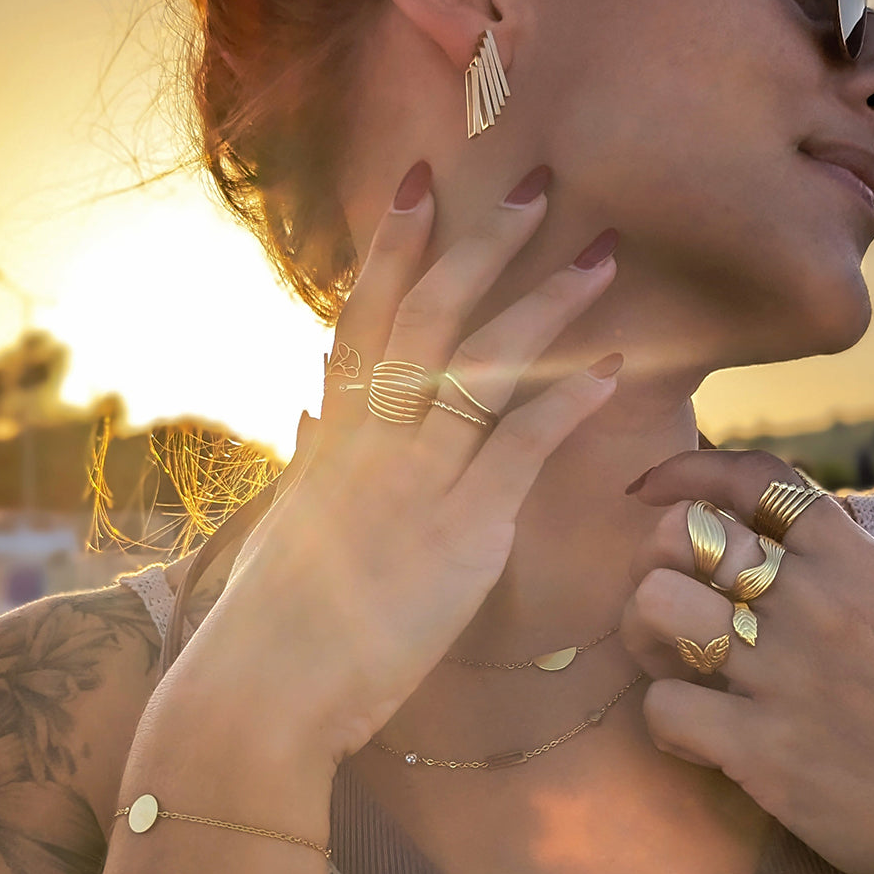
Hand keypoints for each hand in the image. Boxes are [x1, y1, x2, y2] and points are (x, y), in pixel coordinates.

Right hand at [167, 162, 621, 767]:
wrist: (262, 691)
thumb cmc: (269, 616)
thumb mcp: (290, 516)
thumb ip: (312, 455)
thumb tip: (314, 408)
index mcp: (334, 432)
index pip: (366, 314)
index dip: (395, 245)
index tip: (424, 182)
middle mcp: (372, 436)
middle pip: (432, 315)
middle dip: (485, 245)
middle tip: (539, 187)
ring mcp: (416, 476)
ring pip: (484, 365)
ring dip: (547, 305)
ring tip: (600, 257)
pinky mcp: (461, 529)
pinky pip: (520, 446)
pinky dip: (567, 402)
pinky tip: (611, 369)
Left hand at [622, 450, 873, 873]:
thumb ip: (839, 564)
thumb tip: (764, 531)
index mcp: (857, 564)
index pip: (757, 479)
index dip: (689, 471)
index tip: (651, 490)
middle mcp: (817, 604)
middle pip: (682, 536)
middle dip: (654, 563)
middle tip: (669, 603)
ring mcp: (786, 674)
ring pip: (653, 605)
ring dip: (643, 633)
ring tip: (674, 664)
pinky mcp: (763, 750)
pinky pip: (662, 707)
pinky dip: (666, 723)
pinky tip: (699, 740)